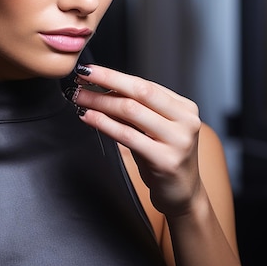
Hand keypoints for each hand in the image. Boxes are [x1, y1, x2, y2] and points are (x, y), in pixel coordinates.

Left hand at [71, 64, 202, 218]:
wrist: (183, 194)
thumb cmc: (163, 158)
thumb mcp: (152, 128)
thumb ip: (134, 109)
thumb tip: (102, 87)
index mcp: (184, 107)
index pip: (144, 84)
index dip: (114, 76)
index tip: (91, 71)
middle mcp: (185, 121)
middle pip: (139, 92)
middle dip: (106, 81)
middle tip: (81, 77)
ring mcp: (178, 140)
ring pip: (131, 111)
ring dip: (100, 102)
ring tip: (81, 98)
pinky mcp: (166, 160)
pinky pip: (127, 135)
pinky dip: (104, 123)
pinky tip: (89, 117)